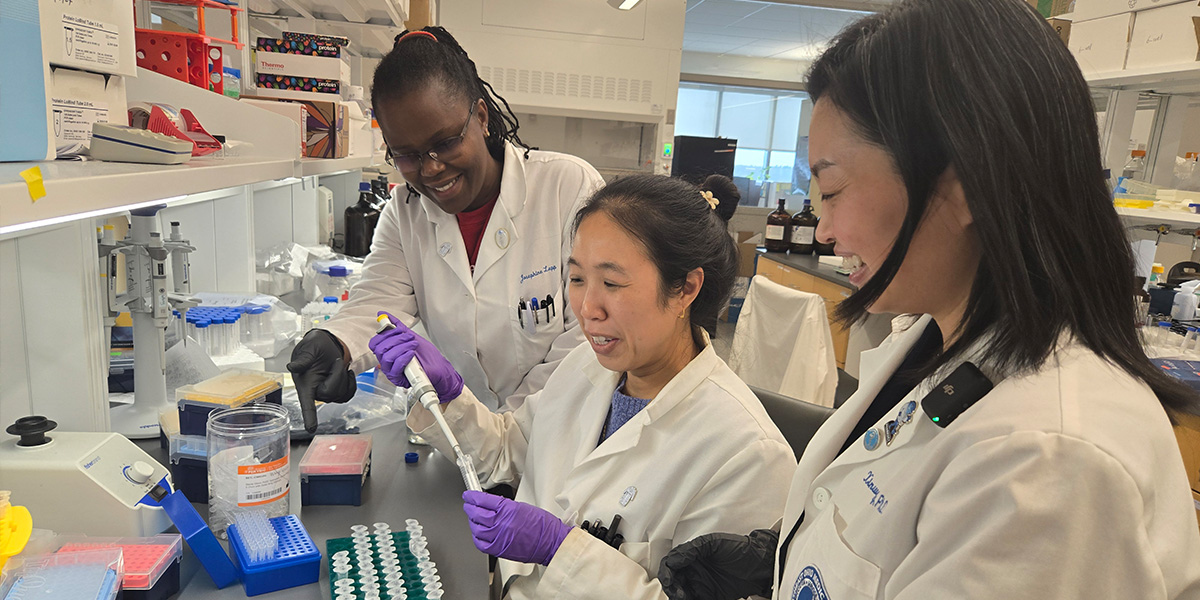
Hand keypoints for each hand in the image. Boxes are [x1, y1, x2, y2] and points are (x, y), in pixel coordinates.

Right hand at [287, 329, 356, 431]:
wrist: (327, 345)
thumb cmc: (314, 346)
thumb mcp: (309, 347)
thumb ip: (303, 359)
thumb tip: (292, 367)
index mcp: (304, 384)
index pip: (306, 403)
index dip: (309, 416)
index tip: (310, 428)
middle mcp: (314, 392)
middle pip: (331, 393)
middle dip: (338, 376)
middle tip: (336, 361)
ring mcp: (327, 393)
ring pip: (341, 394)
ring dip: (344, 377)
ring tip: (338, 364)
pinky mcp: (337, 391)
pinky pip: (349, 394)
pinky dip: (352, 383)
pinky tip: (347, 372)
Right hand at [368, 312, 462, 400]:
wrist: (439, 367)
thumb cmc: (426, 355)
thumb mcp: (410, 336)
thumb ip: (397, 326)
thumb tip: (385, 315)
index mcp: (387, 351)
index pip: (374, 343)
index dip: (384, 334)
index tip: (397, 329)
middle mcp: (386, 362)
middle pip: (379, 349)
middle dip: (395, 339)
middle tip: (409, 337)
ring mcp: (391, 371)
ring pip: (387, 357)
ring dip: (402, 347)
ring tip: (413, 344)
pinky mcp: (398, 379)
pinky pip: (395, 368)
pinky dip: (403, 357)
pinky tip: (411, 353)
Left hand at [461, 490, 572, 565]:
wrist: (551, 542)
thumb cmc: (542, 525)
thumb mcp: (522, 507)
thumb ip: (503, 506)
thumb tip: (489, 504)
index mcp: (508, 510)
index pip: (483, 500)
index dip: (472, 497)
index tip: (469, 495)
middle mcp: (501, 524)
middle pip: (477, 514)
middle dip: (470, 507)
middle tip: (468, 504)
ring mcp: (499, 538)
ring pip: (476, 529)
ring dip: (472, 522)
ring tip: (473, 518)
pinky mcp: (499, 550)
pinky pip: (481, 544)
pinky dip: (477, 537)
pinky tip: (478, 533)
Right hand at [657, 529, 777, 599]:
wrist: (761, 565)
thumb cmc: (740, 549)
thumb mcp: (714, 543)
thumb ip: (692, 549)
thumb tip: (674, 559)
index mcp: (693, 555)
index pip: (671, 564)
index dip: (667, 573)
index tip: (670, 581)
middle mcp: (695, 569)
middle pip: (674, 581)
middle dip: (672, 588)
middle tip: (679, 594)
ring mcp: (702, 584)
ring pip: (682, 593)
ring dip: (680, 597)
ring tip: (685, 599)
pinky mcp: (711, 596)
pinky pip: (696, 599)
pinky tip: (690, 599)